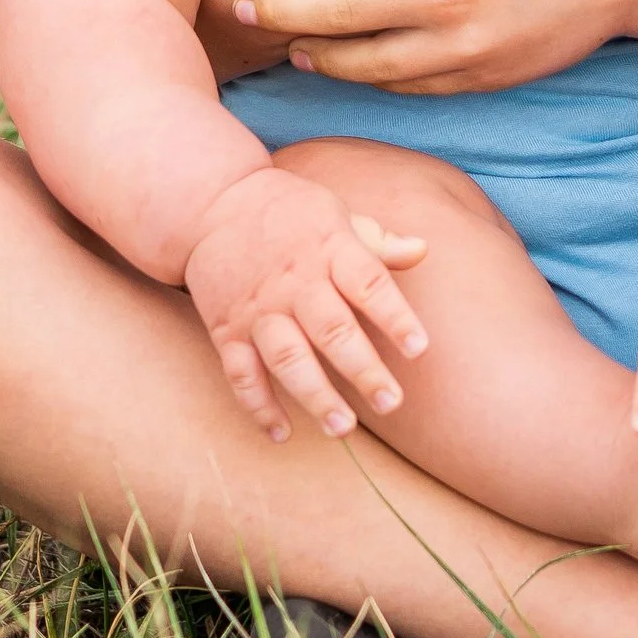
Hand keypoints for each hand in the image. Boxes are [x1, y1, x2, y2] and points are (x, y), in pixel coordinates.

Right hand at [181, 167, 427, 440]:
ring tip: (342, 428)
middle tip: (391, 403)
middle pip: (332, 329)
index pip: (369, 284)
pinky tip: (282, 433)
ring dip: (314, 395)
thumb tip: (424, 250)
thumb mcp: (337, 214)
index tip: (420, 349)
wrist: (213, 204)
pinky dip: (258, 405)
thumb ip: (379, 242)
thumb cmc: (290, 213)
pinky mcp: (227, 329)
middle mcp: (295, 281)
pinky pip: (241, 373)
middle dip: (362, 369)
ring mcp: (259, 308)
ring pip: (287, 357)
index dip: (396, 317)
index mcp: (329, 249)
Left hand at [216, 0, 637, 94]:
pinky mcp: (486, 74)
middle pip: (335, 9)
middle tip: (237, 4)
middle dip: (277, 8)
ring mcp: (466, 42)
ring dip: (315, 53)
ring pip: (365, 61)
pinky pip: (410, 84)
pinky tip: (346, 64)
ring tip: (285, 44)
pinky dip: (368, 78)